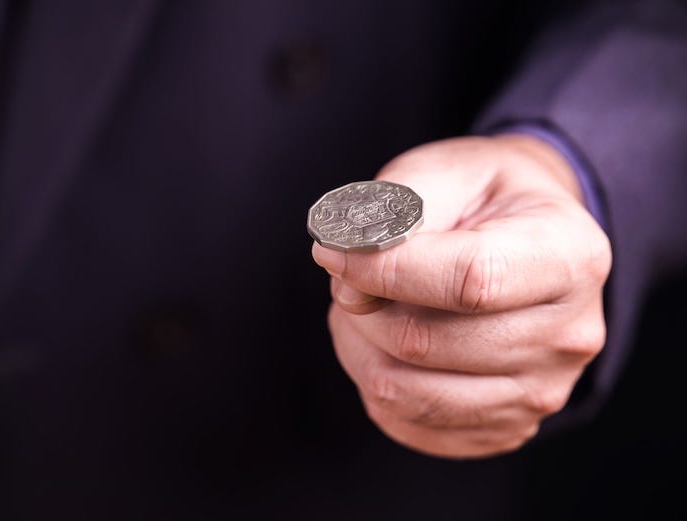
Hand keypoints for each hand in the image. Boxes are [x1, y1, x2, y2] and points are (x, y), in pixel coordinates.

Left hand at [312, 134, 611, 458]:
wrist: (529, 239)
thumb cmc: (483, 199)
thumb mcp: (446, 170)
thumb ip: (394, 212)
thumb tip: (348, 277)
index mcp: (568, 257)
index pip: (468, 281)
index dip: (384, 271)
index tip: (332, 251)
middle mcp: (568, 335)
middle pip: (424, 342)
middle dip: (363, 306)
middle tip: (351, 273)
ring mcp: (541, 392)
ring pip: (402, 390)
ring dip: (358, 344)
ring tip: (367, 305)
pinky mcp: (505, 428)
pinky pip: (405, 422)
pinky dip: (374, 380)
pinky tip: (385, 342)